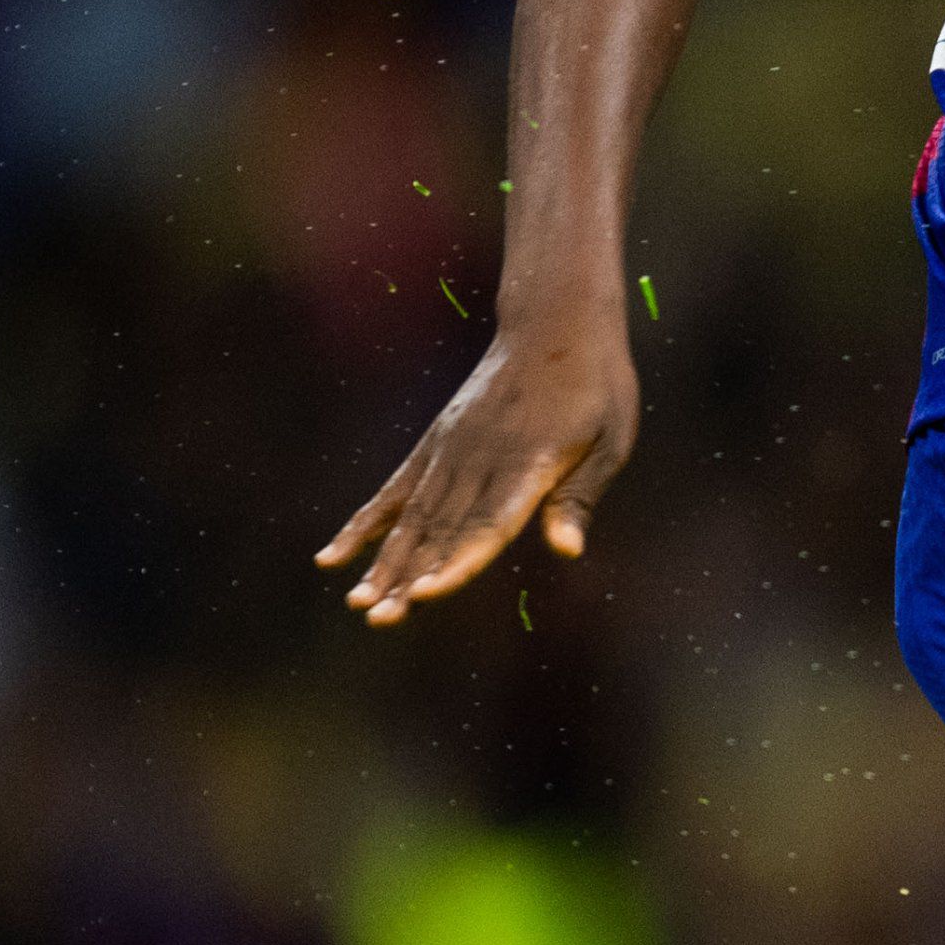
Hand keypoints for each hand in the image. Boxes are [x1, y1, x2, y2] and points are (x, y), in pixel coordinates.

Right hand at [315, 326, 640, 624]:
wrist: (556, 323)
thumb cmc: (597, 387)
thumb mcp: (610, 440)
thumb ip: (579, 498)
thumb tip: (566, 551)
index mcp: (529, 464)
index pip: (488, 525)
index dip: (457, 563)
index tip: (425, 595)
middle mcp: (481, 460)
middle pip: (441, 530)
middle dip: (409, 578)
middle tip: (378, 620)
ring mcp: (451, 450)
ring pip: (413, 517)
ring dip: (385, 563)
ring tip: (359, 605)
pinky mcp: (435, 443)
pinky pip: (394, 491)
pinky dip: (365, 525)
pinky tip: (334, 557)